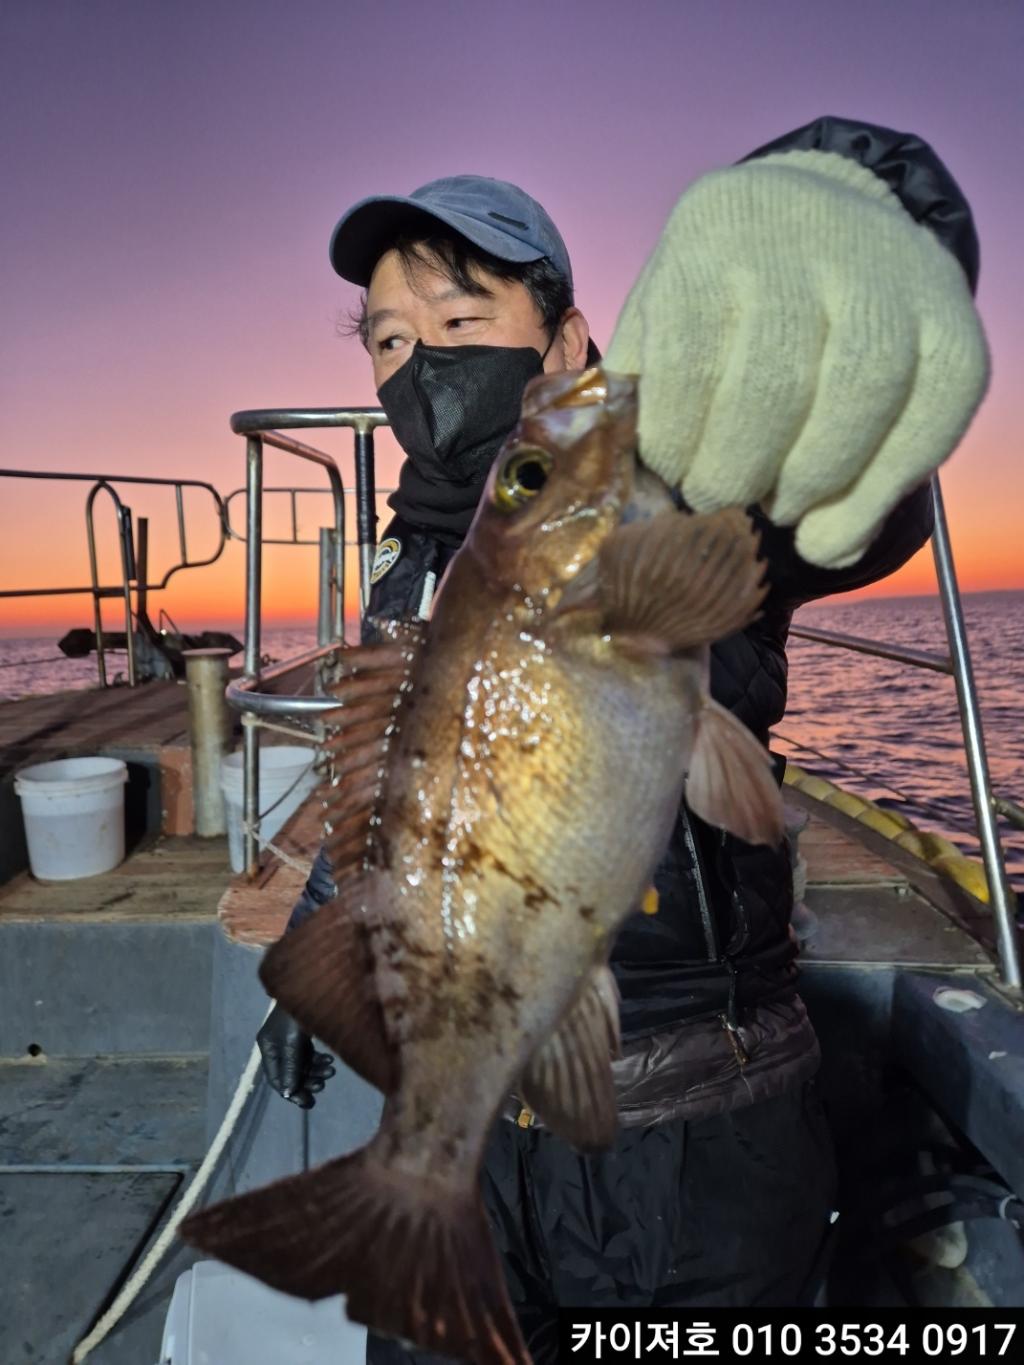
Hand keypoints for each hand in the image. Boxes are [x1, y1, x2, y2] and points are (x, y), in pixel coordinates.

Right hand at [256, 1003, 334, 1108]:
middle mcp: (276, 1045)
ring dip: (316, 1071)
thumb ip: (291, 1067)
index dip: (291, 1092)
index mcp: (268, 1047)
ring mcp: (289, 1039)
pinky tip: (330, 1061)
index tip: (307, 1101)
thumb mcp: (293, 1042)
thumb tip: (289, 1093)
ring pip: (302, 1065)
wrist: (312, 982)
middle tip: (322, 1087)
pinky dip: (319, 1060)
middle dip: (306, 1081)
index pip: (276, 1078)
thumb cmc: (298, 1011)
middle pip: (290, 1073)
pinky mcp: (302, 1034)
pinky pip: (309, 1055)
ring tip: (331, 1071)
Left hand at [606, 149, 988, 567]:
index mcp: (717, 228)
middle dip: (736, 470)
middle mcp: (810, 236)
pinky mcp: (954, 321)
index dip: (676, 441)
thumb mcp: (660, 310)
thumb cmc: (722, 292)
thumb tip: (628, 495)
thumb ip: (635, 388)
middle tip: (719, 500)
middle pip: (775, 383)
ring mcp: (893, 274)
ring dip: (810, 482)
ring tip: (778, 510)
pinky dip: (878, 493)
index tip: (673, 476)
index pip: (689, 357)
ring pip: (859, 395)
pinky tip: (832, 530)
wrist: (826, 218)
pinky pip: (930, 420)